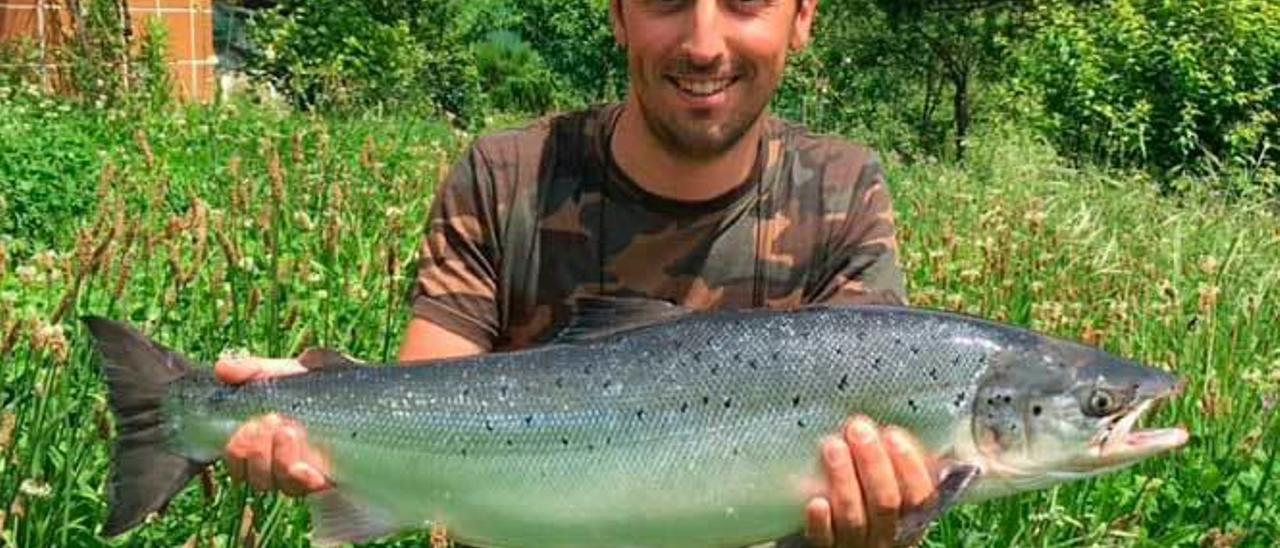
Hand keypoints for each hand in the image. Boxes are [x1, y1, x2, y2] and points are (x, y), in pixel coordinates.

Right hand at [216, 357, 331, 495]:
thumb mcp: (295, 370)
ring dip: (279, 462)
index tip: (250, 424)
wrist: (379, 392)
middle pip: (254, 478)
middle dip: (256, 453)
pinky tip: (311, 467)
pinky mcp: (334, 480)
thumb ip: (259, 370)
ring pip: (279, 486)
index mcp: (268, 440)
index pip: (238, 461)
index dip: (236, 452)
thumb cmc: (333, 381)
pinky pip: (311, 491)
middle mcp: (285, 463)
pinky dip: (305, 479)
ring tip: (290, 432)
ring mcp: (309, 474)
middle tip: (271, 421)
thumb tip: (223, 368)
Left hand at [804, 416, 936, 547]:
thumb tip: (895, 427)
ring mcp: (856, 545)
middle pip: (886, 502)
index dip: (909, 465)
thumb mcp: (889, 490)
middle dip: (873, 462)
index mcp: (910, 519)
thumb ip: (896, 468)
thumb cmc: (866, 505)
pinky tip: (816, 502)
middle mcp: (887, 536)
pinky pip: (824, 541)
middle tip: (858, 430)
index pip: (921, 496)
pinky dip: (822, 523)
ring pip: (855, 518)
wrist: (837, 541)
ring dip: (844, 479)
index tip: (892, 434)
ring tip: (833, 446)